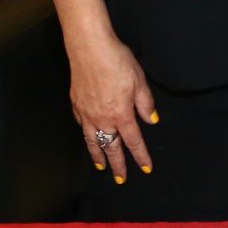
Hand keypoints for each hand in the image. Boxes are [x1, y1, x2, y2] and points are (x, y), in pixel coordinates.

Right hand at [68, 32, 156, 183]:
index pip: (133, 141)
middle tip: (120, 179)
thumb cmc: (117, 62)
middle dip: (117, 165)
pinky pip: (81, 126)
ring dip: (98, 156)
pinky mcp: (76, 104)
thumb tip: (151, 121)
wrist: (89, 48)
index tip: (145, 168)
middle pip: (111, 148)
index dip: (140, 156)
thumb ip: (145, 104)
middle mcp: (102, 119)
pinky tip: (88, 138)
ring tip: (102, 167)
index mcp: (121, 114)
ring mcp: (86, 113)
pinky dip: (86, 136)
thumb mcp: (139, 82)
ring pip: (92, 141)